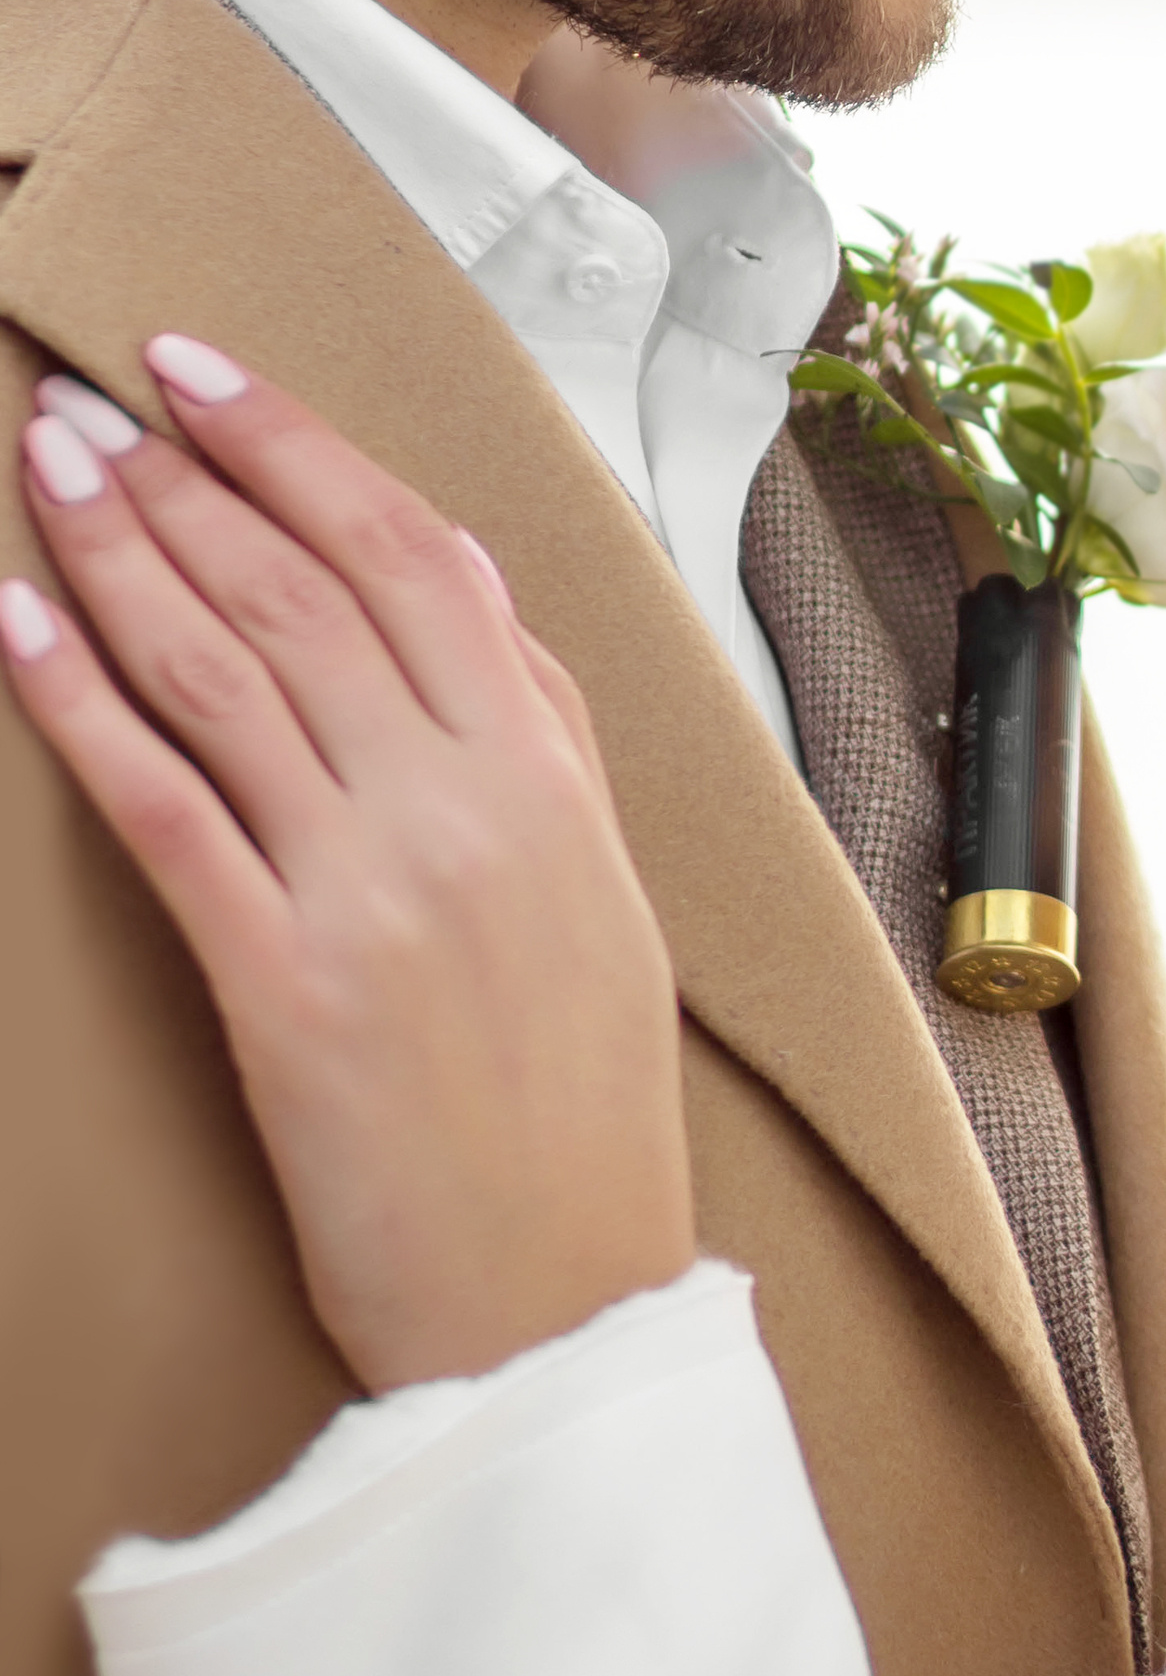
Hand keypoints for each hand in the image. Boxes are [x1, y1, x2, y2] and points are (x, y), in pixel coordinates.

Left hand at [0, 342, 695, 1392]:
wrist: (565, 1304)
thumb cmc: (577, 1106)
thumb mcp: (599, 883)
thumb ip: (536, 723)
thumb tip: (464, 575)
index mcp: (545, 772)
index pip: (410, 552)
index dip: (298, 447)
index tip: (207, 370)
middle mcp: (466, 805)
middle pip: (301, 592)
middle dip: (184, 475)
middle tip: (88, 396)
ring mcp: (375, 891)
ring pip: (226, 674)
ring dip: (121, 552)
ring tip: (49, 469)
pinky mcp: (286, 987)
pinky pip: (166, 812)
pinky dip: (84, 706)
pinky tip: (22, 629)